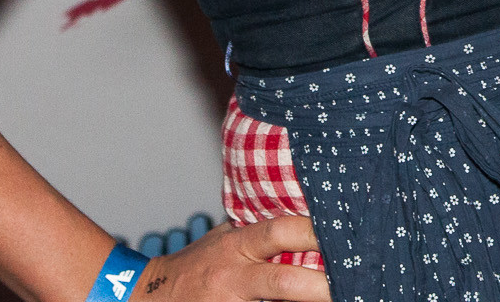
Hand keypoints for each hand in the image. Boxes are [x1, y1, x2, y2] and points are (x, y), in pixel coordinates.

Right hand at [129, 217, 328, 301]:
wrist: (149, 296)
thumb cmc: (198, 264)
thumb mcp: (224, 238)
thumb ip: (257, 226)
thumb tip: (305, 207)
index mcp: (237, 246)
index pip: (278, 232)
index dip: (311, 231)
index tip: (342, 232)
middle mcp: (234, 277)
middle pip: (282, 282)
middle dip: (319, 287)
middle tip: (350, 284)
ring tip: (343, 297)